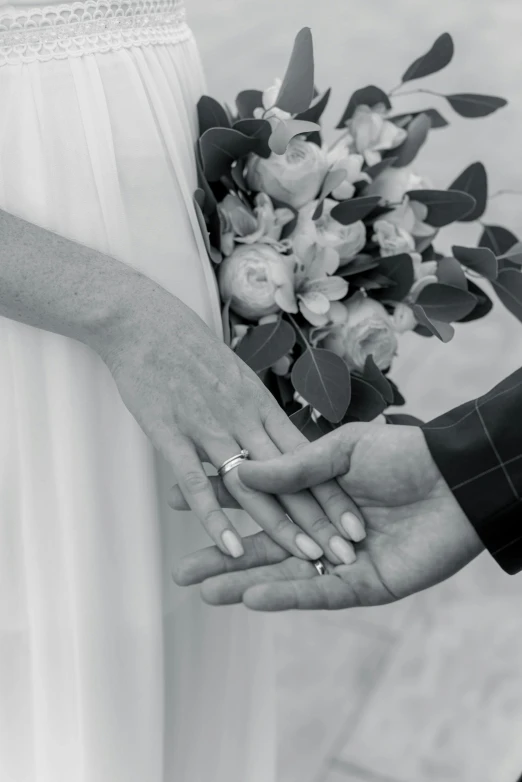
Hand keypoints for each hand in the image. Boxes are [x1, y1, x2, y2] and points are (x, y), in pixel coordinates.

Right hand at [100, 281, 361, 563]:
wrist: (143, 322)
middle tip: (347, 551)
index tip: (354, 522)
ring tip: (308, 558)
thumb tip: (278, 442)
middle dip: (320, 517)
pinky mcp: (171, 433)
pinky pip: (197, 479)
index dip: (331, 492)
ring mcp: (208, 426)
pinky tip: (231, 546)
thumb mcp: (235, 376)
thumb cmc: (188, 349)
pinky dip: (214, 515)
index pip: (305, 456)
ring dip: (281, 524)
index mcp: (260, 404)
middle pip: (288, 476)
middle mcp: (243, 418)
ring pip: (253, 484)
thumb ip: (256, 412)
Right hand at [170, 423, 484, 609]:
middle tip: (181, 570)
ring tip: (203, 590)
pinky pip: (320, 593)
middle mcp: (323, 529)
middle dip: (222, 558)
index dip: (219, 502)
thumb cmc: (404, 455)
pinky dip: (286, 595)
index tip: (176, 498)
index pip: (258, 501)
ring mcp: (342, 560)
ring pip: (285, 575)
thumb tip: (240, 472)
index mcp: (315, 491)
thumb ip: (293, 466)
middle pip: (264, 547)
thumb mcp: (342, 449)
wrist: (456, 478)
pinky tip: (252, 598)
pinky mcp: (366, 585)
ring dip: (244, 584)